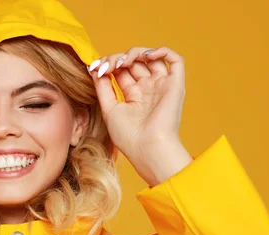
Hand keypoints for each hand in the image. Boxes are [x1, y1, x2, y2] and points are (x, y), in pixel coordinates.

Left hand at [88, 46, 190, 184]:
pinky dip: (161, 51)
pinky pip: (175, 60)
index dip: (108, 64)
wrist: (148, 148)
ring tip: (122, 62)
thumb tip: (93, 67)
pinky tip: (146, 56)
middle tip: (107, 66)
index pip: (121, 71)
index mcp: (134, 96)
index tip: (95, 67)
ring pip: (151, 57)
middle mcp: (148, 89)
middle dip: (117, 59)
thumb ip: (102, 87)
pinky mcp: (175, 85)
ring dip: (135, 53)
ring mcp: (162, 86)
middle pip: (133, 62)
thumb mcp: (109, 109)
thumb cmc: (128, 136)